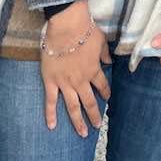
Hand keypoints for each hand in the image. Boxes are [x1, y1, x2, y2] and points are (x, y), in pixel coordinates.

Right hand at [40, 1, 111, 136]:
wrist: (67, 27)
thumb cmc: (85, 31)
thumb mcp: (101, 40)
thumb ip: (104, 54)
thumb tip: (109, 61)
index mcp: (93, 70)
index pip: (102, 86)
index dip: (106, 93)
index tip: (108, 99)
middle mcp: (81, 81)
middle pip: (89, 102)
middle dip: (94, 115)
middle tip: (96, 126)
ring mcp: (65, 83)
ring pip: (72, 106)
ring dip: (77, 121)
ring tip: (82, 133)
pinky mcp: (51, 81)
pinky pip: (50, 101)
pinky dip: (51, 114)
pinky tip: (52, 126)